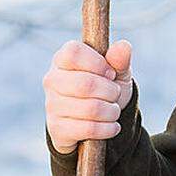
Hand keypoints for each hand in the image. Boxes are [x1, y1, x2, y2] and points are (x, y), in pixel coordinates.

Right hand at [43, 39, 133, 154]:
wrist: (97, 120)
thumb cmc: (105, 88)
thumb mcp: (117, 72)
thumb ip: (120, 59)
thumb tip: (123, 46)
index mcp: (63, 59)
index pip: (74, 53)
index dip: (98, 63)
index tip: (110, 73)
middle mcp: (52, 80)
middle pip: (86, 84)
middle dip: (111, 92)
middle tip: (115, 94)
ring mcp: (52, 105)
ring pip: (91, 109)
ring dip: (112, 111)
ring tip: (113, 110)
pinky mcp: (57, 129)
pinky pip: (89, 129)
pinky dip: (108, 128)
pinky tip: (111, 126)